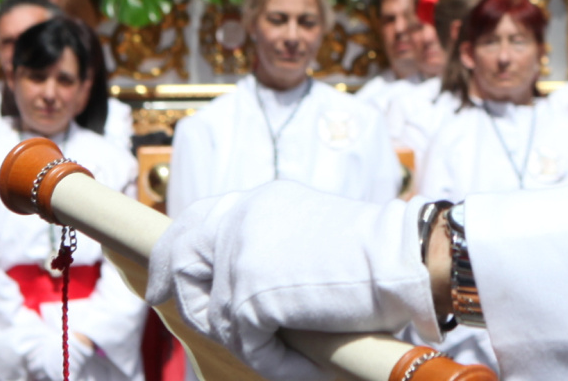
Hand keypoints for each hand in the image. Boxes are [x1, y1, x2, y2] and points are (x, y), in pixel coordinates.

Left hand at [146, 183, 434, 380]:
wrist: (404, 259)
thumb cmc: (378, 258)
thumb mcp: (313, 239)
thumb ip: (275, 252)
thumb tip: (242, 296)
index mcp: (260, 202)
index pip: (199, 221)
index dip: (175, 252)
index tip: (164, 282)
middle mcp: (242, 220)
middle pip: (181, 258)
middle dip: (183, 297)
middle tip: (191, 321)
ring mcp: (241, 255)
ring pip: (219, 316)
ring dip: (253, 345)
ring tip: (292, 356)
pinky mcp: (250, 292)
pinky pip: (247, 344)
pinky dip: (277, 363)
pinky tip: (309, 365)